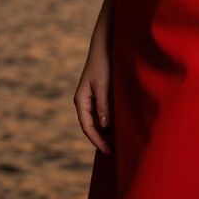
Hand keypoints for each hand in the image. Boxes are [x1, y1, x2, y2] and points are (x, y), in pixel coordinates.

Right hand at [73, 26, 112, 153]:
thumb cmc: (103, 64)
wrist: (104, 46)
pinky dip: (108, 121)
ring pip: (97, 120)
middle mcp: (84, 101)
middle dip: (100, 139)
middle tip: (113, 152)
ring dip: (104, 131)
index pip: (87, 126)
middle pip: (91, 126)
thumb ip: (104, 105)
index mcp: (81, 100)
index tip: (107, 151)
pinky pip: (102, 112)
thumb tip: (105, 125)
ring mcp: (91, 98)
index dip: (97, 140)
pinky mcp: (99, 94)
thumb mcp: (104, 85)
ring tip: (116, 143)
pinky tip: (117, 127)